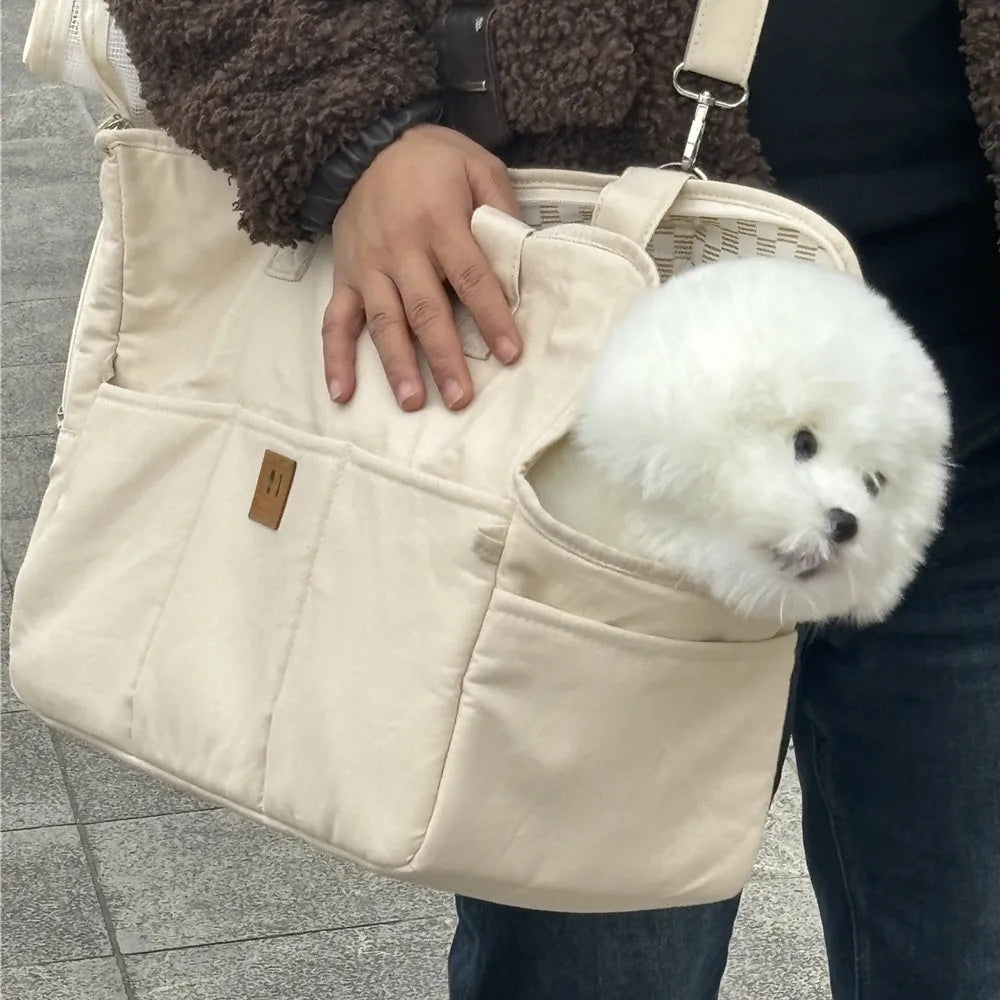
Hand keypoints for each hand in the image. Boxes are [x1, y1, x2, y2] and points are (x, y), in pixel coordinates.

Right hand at [322, 124, 522, 410]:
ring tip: (413, 402)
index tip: (510, 354)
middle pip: (426, 311)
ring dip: (397, 365)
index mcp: (439, 223)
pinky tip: (343, 393)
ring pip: (384, 323)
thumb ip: (501, 206)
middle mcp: (401, 250)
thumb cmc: (431, 160)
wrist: (365, 144)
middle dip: (444, 358)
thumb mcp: (477, 166)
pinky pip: (336, 322)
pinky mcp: (346, 278)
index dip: (491, 317)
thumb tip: (524, 251)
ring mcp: (369, 268)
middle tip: (460, 398)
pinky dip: (336, 359)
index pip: (470, 277)